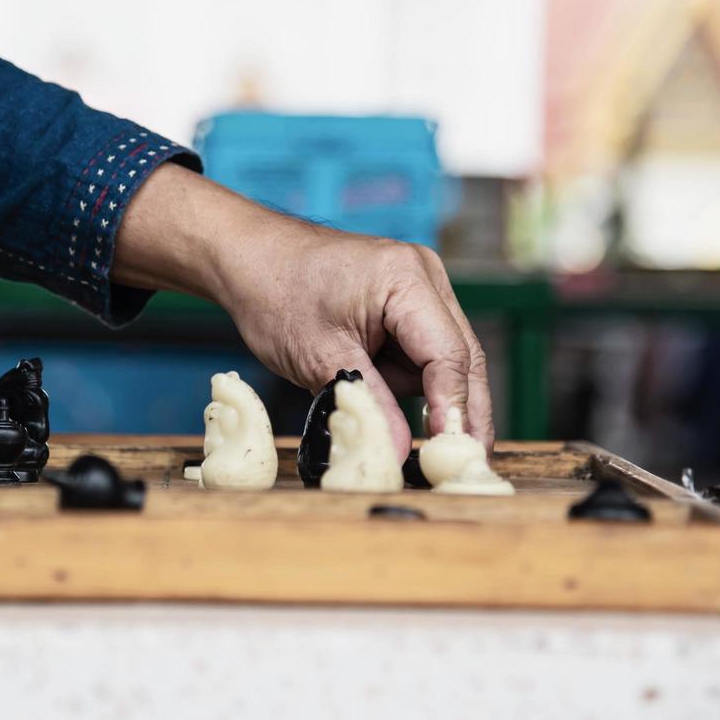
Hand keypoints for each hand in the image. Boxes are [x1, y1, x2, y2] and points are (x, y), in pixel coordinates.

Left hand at [113, 164, 492, 459]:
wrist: (250, 259)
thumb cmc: (276, 295)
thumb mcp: (321, 359)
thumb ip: (370, 404)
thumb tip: (400, 451)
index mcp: (407, 279)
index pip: (448, 354)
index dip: (452, 407)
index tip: (452, 451)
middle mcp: (425, 276)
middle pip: (463, 355)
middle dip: (463, 410)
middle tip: (469, 460)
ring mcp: (420, 285)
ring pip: (446, 357)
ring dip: (429, 395)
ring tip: (392, 414)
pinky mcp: (408, 300)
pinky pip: (423, 350)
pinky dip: (410, 379)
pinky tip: (382, 392)